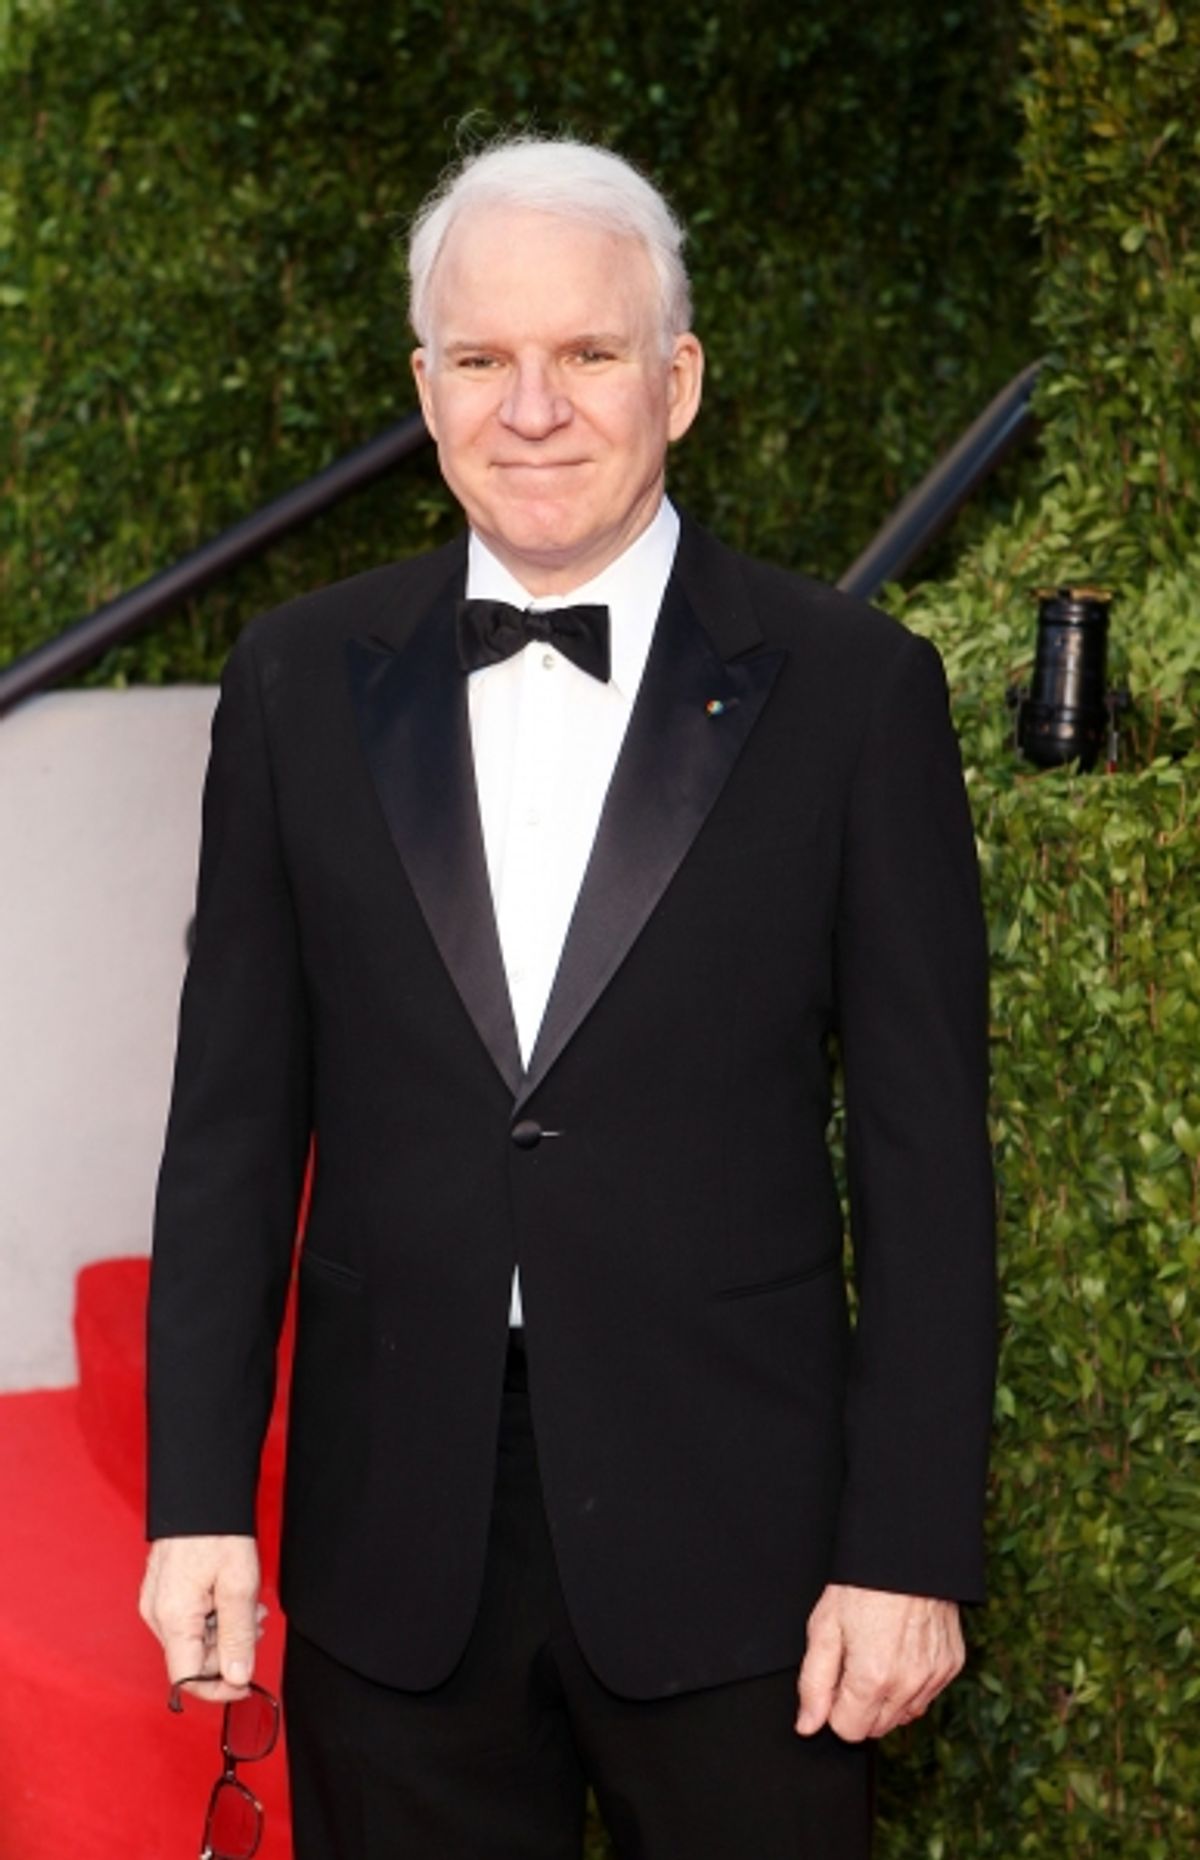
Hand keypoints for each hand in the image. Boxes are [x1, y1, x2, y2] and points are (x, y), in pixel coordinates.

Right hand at [139, 1534, 263, 1703]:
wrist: (200, 1494)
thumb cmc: (217, 1532)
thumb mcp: (239, 1585)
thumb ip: (238, 1635)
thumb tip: (237, 1677)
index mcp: (173, 1618)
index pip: (187, 1680)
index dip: (218, 1688)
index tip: (246, 1683)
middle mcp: (157, 1616)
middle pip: (193, 1659)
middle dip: (229, 1650)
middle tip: (257, 1623)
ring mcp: (157, 1604)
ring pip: (194, 1640)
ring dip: (225, 1631)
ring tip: (249, 1605)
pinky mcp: (163, 1594)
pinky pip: (188, 1621)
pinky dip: (213, 1617)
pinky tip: (230, 1597)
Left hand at [795, 1583, 964, 1740]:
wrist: (906, 1553)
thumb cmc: (861, 1585)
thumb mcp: (824, 1627)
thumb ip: (813, 1683)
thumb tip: (807, 1726)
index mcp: (872, 1678)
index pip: (848, 1732)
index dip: (834, 1708)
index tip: (835, 1680)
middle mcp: (908, 1685)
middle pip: (876, 1728)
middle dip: (859, 1707)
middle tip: (854, 1663)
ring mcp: (934, 1677)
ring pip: (903, 1715)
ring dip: (887, 1698)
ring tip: (878, 1654)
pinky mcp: (951, 1665)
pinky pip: (926, 1695)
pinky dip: (911, 1683)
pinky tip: (900, 1650)